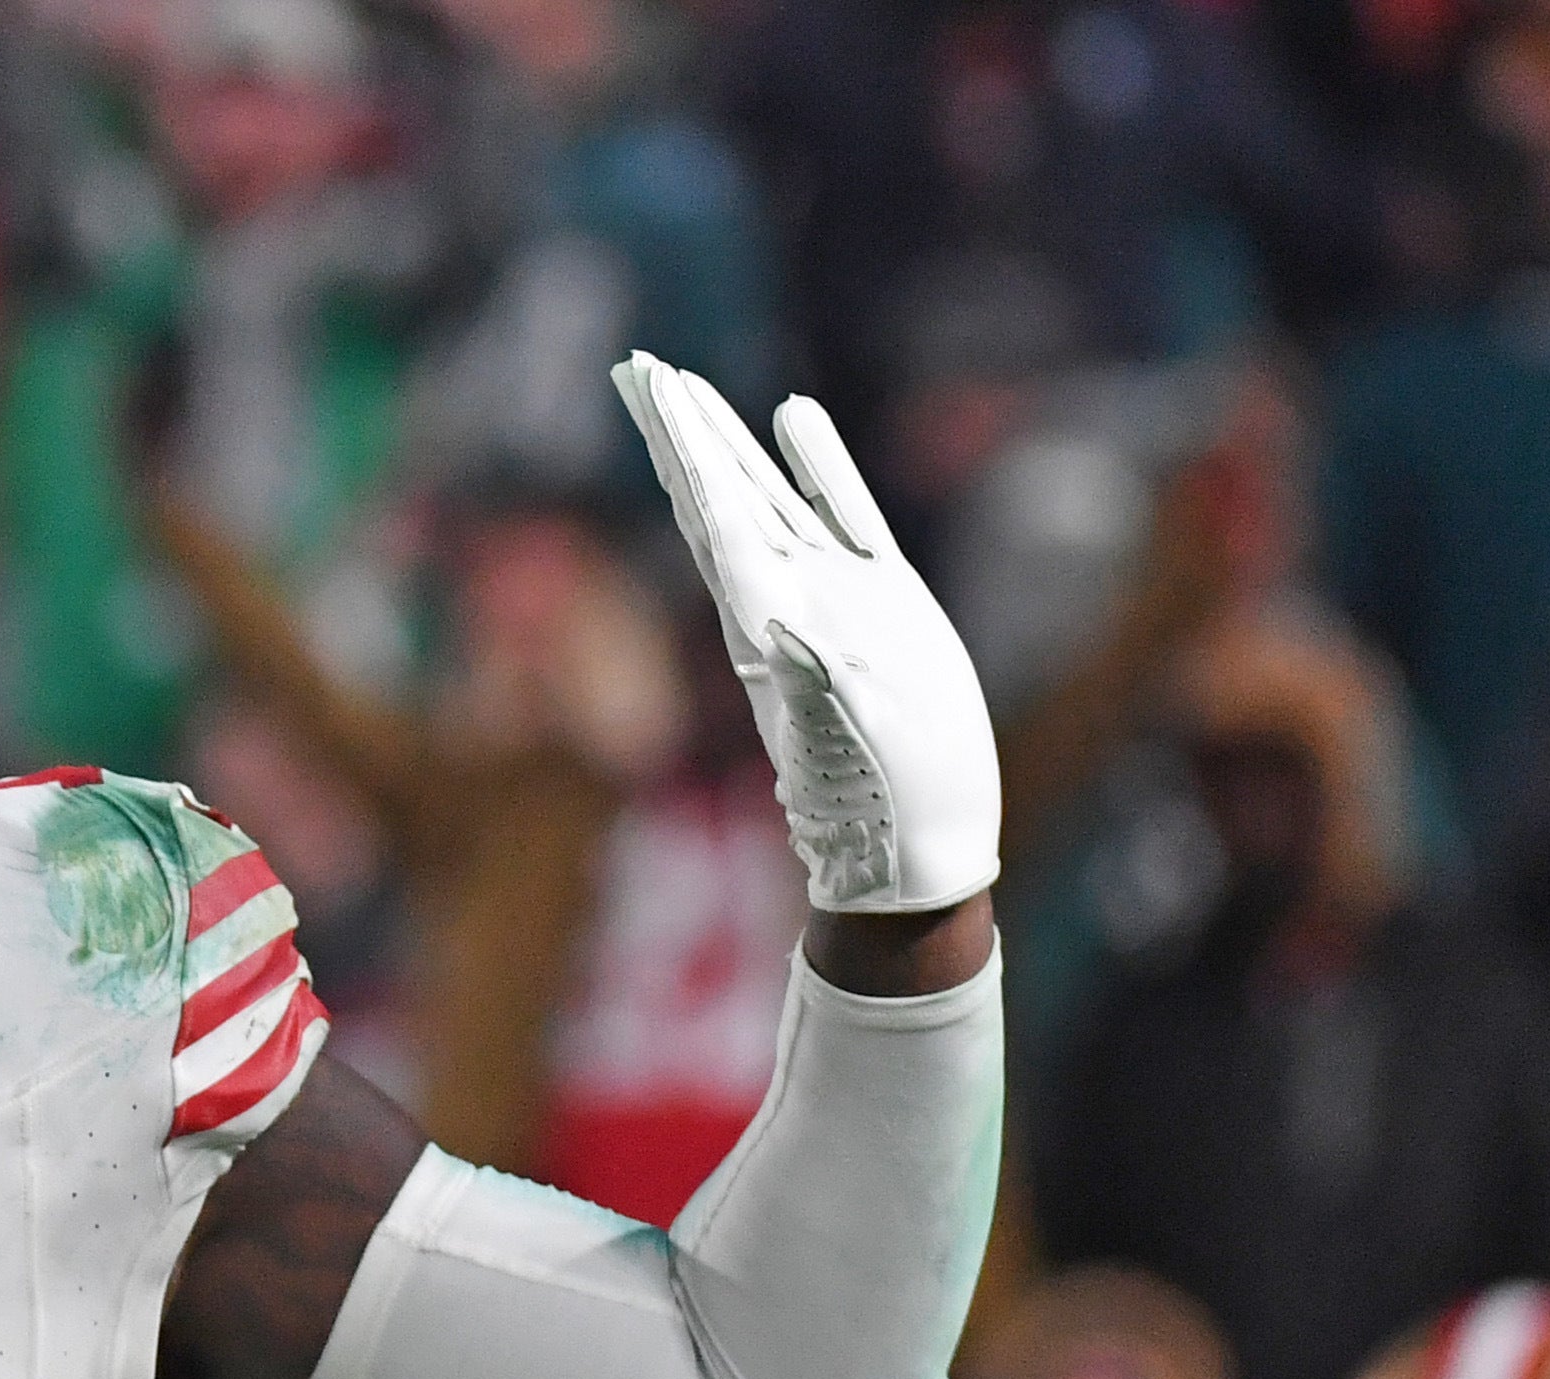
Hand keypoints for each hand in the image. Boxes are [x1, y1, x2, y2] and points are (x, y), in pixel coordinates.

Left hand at [612, 354, 1000, 916]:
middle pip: (718, 494)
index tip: (649, 388)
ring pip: (766, 493)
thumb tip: (778, 628)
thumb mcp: (848, 740)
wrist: (913, 842)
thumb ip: (814, 682)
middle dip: (680, 430)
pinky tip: (793, 413)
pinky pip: (841, 510)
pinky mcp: (880, 598)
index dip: (684, 448)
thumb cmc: (882, 798)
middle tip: (636, 366)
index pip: (715, 514)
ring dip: (725, 440)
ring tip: (686, 383)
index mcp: (768, 619)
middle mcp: (785, 597)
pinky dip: (816, 460)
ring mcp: (831, 592)